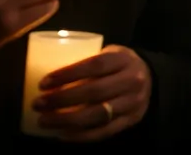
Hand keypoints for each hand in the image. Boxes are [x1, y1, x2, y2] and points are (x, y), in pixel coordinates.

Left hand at [33, 45, 151, 141]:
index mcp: (124, 59)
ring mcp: (133, 103)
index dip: (68, 74)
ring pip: (97, 114)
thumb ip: (88, 63)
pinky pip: (103, 131)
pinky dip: (81, 136)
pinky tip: (62, 134)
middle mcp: (131, 80)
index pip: (94, 65)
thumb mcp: (110, 55)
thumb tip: (51, 79)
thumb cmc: (120, 65)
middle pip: (94, 91)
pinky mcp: (131, 121)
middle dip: (61, 99)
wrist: (152, 79)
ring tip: (44, 121)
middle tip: (38, 104)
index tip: (43, 83)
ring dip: (66, 120)